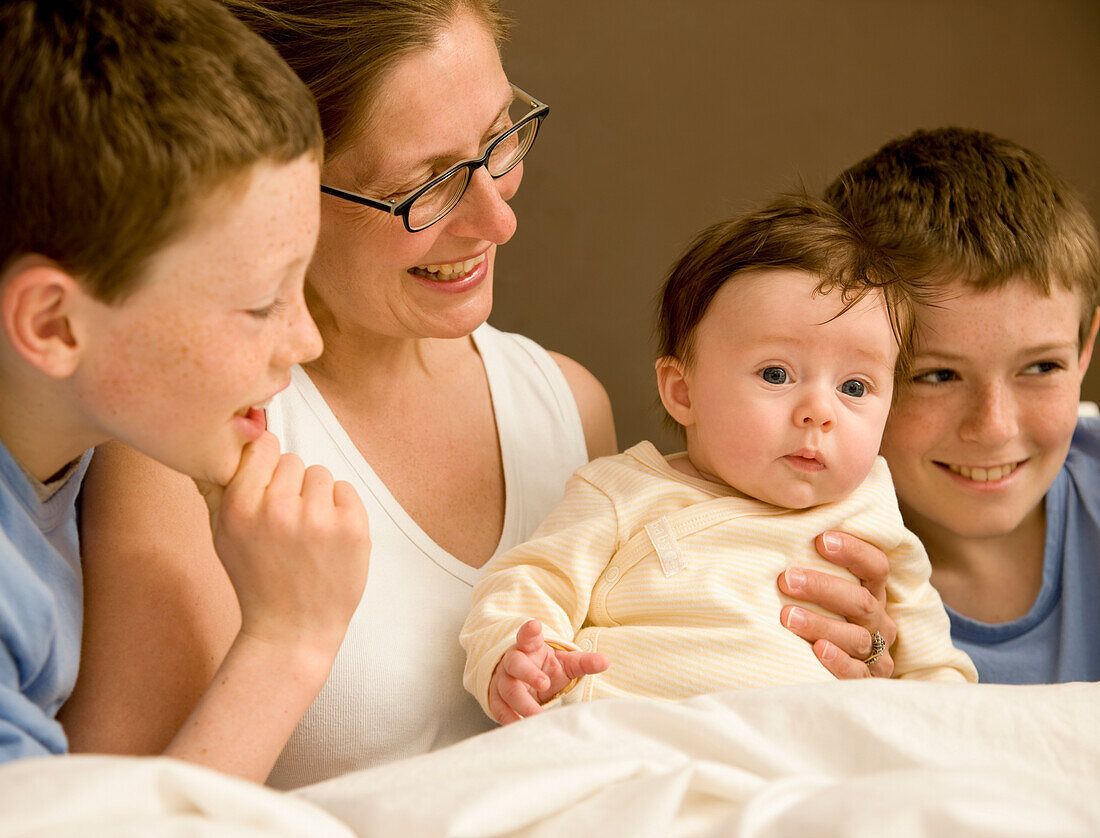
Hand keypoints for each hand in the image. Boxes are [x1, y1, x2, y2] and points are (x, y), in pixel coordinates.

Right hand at [195, 432, 370, 654]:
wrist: (291, 630)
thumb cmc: (255, 580)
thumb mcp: (222, 536)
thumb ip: (214, 488)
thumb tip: (206, 447)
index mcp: (241, 508)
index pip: (263, 447)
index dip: (267, 464)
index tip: (269, 485)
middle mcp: (279, 510)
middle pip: (293, 460)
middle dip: (291, 486)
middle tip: (287, 522)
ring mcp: (319, 519)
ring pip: (320, 474)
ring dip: (317, 497)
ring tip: (308, 532)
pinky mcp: (352, 528)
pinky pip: (347, 490)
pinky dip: (341, 508)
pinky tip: (328, 537)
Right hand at [487, 619, 608, 724]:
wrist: (524, 682)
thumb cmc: (546, 669)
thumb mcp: (565, 663)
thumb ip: (584, 662)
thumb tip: (606, 661)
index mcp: (530, 647)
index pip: (528, 636)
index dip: (530, 631)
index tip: (535, 625)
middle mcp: (513, 661)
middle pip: (516, 664)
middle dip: (529, 673)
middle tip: (544, 684)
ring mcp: (502, 680)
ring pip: (508, 689)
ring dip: (522, 704)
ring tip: (538, 717)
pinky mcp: (496, 698)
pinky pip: (499, 709)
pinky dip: (510, 719)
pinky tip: (521, 728)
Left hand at [777, 531, 896, 677]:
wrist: (834, 671)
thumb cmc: (818, 615)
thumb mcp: (821, 590)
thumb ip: (810, 564)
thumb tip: (774, 529)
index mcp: (872, 593)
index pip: (875, 566)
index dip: (853, 551)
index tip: (820, 539)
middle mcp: (879, 621)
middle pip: (861, 602)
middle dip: (822, 588)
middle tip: (786, 579)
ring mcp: (877, 654)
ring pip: (855, 638)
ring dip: (820, 625)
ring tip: (787, 616)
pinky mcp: (868, 682)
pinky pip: (856, 674)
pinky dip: (837, 662)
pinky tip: (817, 650)